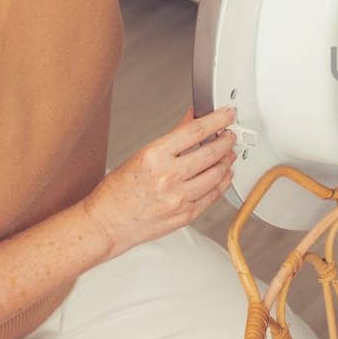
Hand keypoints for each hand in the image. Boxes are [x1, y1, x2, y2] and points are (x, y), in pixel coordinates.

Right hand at [82, 107, 236, 258]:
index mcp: (154, 157)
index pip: (194, 131)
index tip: (226, 115)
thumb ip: (173, 137)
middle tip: (230, 135)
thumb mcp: (141, 156)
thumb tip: (192, 119)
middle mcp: (167, 177)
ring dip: (226, 161)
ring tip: (228, 154)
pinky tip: (223, 176)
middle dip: (226, 141)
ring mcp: (178, 198)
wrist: (107, 223)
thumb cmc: (117, 192)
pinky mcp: (186, 215)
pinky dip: (222, 183)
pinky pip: (213, 196)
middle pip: (211, 153)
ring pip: (216, 175)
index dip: (217, 120)